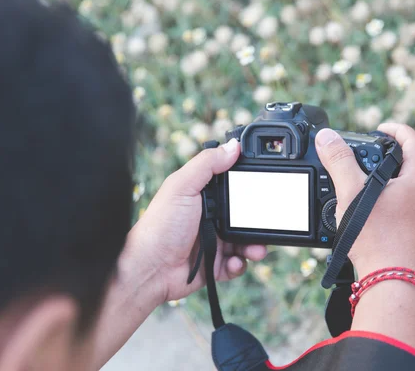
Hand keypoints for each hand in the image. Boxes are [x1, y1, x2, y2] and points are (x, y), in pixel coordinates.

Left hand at [125, 139, 266, 303]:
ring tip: (256, 250)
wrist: (150, 268)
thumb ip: (207, 164)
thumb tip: (234, 146)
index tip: (262, 184)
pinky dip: (240, 264)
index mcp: (203, 195)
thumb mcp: (182, 186)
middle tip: (264, 223)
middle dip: (257, 220)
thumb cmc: (160, 225)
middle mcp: (210, 217)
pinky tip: (233, 262)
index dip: (248, 184)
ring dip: (254, 246)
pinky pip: (237, 263)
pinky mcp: (215, 263)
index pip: (233, 185)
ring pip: (245, 241)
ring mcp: (214, 241)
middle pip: (245, 215)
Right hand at [315, 124, 414, 277]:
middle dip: (391, 161)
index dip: (395, 130)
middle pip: (414, 167)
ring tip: (371, 193)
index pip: (413, 141)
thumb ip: (339, 161)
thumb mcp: (352, 194)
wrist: (394, 284)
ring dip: (396, 185)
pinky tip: (381, 219)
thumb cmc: (377, 240)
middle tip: (369, 163)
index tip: (380, 130)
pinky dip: (400, 207)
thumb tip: (327, 136)